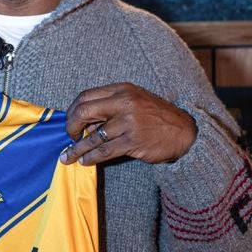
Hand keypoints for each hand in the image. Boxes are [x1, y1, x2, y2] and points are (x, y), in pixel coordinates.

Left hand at [61, 83, 196, 166]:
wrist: (184, 131)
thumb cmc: (156, 117)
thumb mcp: (135, 101)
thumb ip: (111, 106)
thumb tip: (84, 122)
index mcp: (122, 89)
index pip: (86, 96)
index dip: (73, 110)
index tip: (71, 122)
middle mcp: (124, 102)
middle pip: (83, 111)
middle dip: (71, 127)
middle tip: (70, 137)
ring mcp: (129, 122)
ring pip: (93, 136)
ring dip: (76, 148)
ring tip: (67, 157)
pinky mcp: (133, 141)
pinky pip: (104, 151)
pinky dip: (91, 157)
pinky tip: (84, 161)